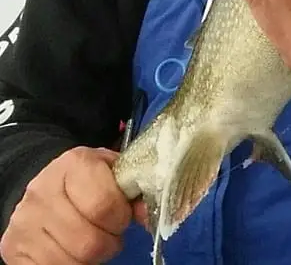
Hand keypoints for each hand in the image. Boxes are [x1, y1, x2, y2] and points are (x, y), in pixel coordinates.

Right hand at [0, 146, 146, 264]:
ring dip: (91, 258)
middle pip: (90, 241)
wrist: (45, 185)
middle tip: (110, 232)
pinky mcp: (13, 249)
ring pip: (72, 261)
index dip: (121, 216)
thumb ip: (134, 189)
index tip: (122, 214)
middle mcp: (43, 191)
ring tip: (92, 239)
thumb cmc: (87, 178)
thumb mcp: (112, 172)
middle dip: (109, 242)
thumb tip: (150, 212)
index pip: (105, 204)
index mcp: (73, 164)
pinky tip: (72, 250)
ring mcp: (25, 223)